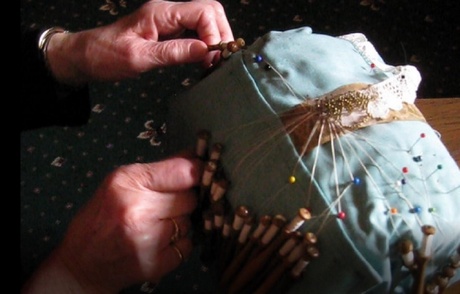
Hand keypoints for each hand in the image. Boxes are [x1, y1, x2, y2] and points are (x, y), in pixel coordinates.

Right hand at [22, 155, 203, 292]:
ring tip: (156, 225)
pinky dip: (179, 244)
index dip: (198, 172)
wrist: (82, 264)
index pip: (184, 172)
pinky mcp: (157, 264)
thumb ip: (159, 170)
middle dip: (183, 200)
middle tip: (164, 205)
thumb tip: (195, 157)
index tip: (200, 174)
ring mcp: (149, 240)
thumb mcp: (120, 183)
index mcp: (128, 183)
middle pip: (190, 198)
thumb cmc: (100, 217)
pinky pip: (188, 246)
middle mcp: (139, 210)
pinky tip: (159, 243)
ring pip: (189, 222)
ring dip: (179, 222)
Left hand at [47, 0, 233, 84]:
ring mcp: (169, 21)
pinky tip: (204, 61)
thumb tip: (207, 50)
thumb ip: (174, 52)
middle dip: (221, 34)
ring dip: (215, 40)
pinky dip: (205, 45)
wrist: (86, 56)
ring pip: (206, 21)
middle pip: (210, 12)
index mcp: (161, 13)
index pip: (203, 12)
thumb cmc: (106, 56)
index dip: (214, 33)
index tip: (214, 57)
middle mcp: (168, 12)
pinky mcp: (169, 32)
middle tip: (219, 61)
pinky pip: (195, 32)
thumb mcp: (139, 58)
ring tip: (214, 63)